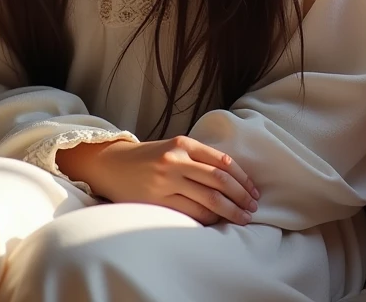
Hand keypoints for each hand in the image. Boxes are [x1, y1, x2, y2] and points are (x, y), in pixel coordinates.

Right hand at [57, 136, 258, 225]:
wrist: (112, 164)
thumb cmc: (148, 158)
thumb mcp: (173, 148)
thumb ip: (198, 158)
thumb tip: (233, 179)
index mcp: (183, 143)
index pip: (222, 161)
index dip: (242, 178)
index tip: (253, 191)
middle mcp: (176, 160)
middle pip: (219, 181)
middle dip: (241, 196)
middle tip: (253, 208)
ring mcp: (166, 180)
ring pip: (208, 199)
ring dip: (229, 211)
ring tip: (241, 218)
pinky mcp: (157, 200)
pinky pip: (191, 212)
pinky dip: (208, 219)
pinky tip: (216, 222)